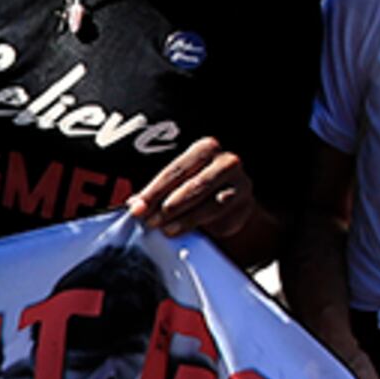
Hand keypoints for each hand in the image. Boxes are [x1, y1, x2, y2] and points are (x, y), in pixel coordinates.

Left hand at [127, 136, 259, 243]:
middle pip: (193, 184)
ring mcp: (240, 182)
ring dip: (182, 218)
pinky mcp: (245, 205)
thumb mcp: (178, 185)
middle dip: (167, 205)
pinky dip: (196, 224)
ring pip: (209, 202)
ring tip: (164, 229)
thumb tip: (134, 205)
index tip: (137, 207)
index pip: (176, 170)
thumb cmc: (198, 190)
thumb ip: (158, 192)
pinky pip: (219, 217)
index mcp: (206, 148)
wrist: (232, 205)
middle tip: (149, 221)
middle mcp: (226, 161)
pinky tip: (180, 230)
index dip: (154, 190)